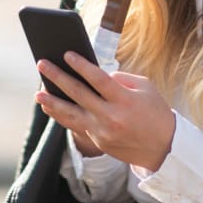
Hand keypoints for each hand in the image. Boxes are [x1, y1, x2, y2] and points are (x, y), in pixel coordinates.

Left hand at [34, 53, 175, 171]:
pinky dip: (63, 116)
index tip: (67, 54)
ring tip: (38, 93)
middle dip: (58, 77)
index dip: (81, 65)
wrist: (164, 148)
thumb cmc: (156, 112)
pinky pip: (77, 126)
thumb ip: (120, 79)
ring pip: (70, 115)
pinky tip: (52, 108)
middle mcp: (111, 117)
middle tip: (42, 64)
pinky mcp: (98, 142)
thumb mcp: (145, 89)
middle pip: (78, 94)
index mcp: (125, 100)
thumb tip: (96, 74)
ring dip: (52, 103)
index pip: (98, 79)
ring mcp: (102, 132)